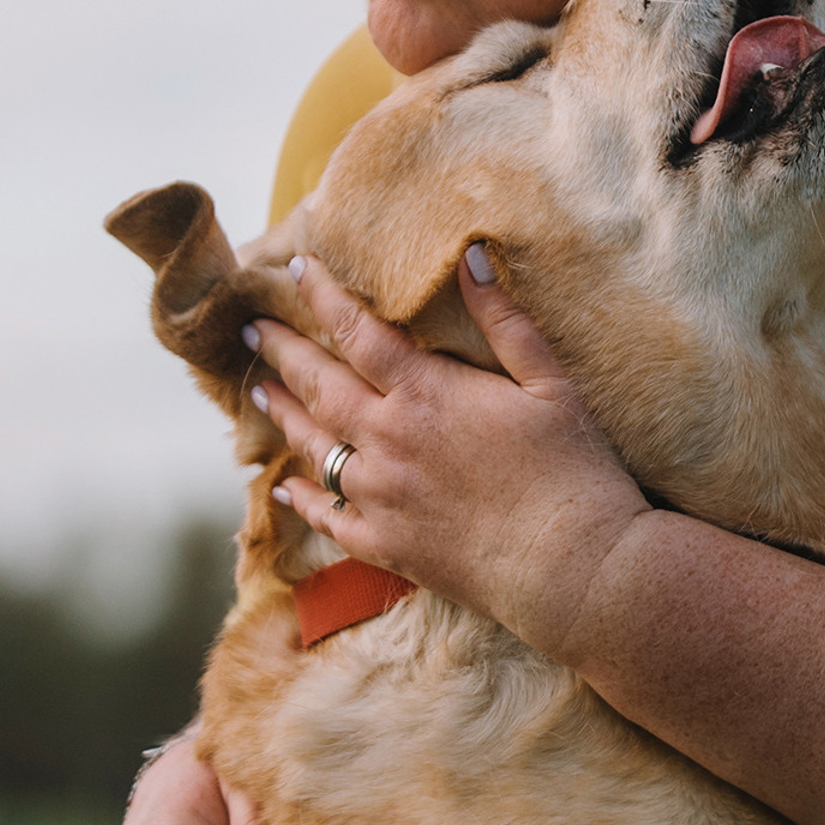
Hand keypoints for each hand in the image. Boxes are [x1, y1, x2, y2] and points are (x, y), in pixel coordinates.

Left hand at [245, 247, 649, 657]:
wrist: (571, 567)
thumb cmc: (571, 471)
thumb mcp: (549, 382)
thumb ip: (505, 320)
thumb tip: (471, 256)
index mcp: (425, 394)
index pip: (357, 331)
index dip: (324, 296)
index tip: (298, 268)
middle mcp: (387, 441)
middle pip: (319, 386)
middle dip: (283, 352)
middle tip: (253, 330)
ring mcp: (380, 497)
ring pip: (314, 448)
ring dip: (283, 416)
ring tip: (259, 392)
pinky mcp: (386, 545)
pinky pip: (328, 518)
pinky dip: (302, 500)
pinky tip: (286, 487)